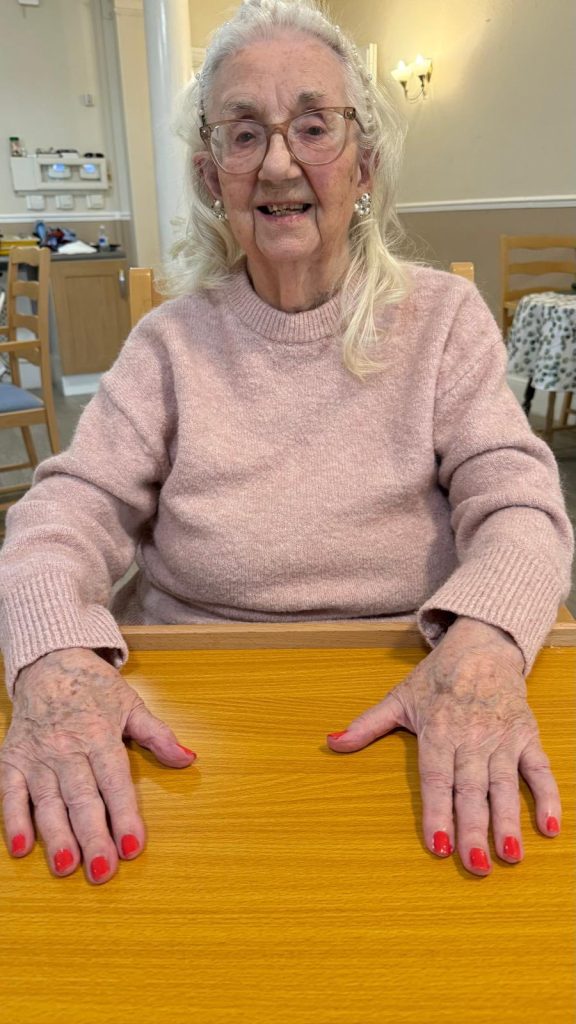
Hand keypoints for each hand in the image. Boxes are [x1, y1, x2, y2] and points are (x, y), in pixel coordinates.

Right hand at [0, 648, 196, 884]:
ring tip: (66, 866)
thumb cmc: (93, 687)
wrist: (50, 662)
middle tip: (103, 870)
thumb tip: (188, 759)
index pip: (115, 782)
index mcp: (100, 735)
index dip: (125, 815)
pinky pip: (10, 794)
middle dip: (93, 836)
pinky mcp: (12, 761)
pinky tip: (22, 848)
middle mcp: (68, 749)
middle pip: (82, 798)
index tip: (134, 846)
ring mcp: (38, 757)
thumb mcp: (131, 705)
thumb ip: (158, 736)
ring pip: (48, 802)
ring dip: (56, 836)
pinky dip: (13, 822)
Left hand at [327, 617, 560, 875]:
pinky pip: (541, 770)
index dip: (437, 813)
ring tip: (510, 856)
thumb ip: (367, 725)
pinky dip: (548, 798)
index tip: (439, 845)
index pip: (436, 780)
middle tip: (475, 866)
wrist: (483, 645)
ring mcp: (502, 739)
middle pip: (471, 790)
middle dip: (473, 829)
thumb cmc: (438, 676)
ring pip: (505, 785)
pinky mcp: (527, 736)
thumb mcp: (399, 698)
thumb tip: (331, 743)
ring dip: (508, 821)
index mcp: (438, 732)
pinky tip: (549, 828)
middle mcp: (471, 739)